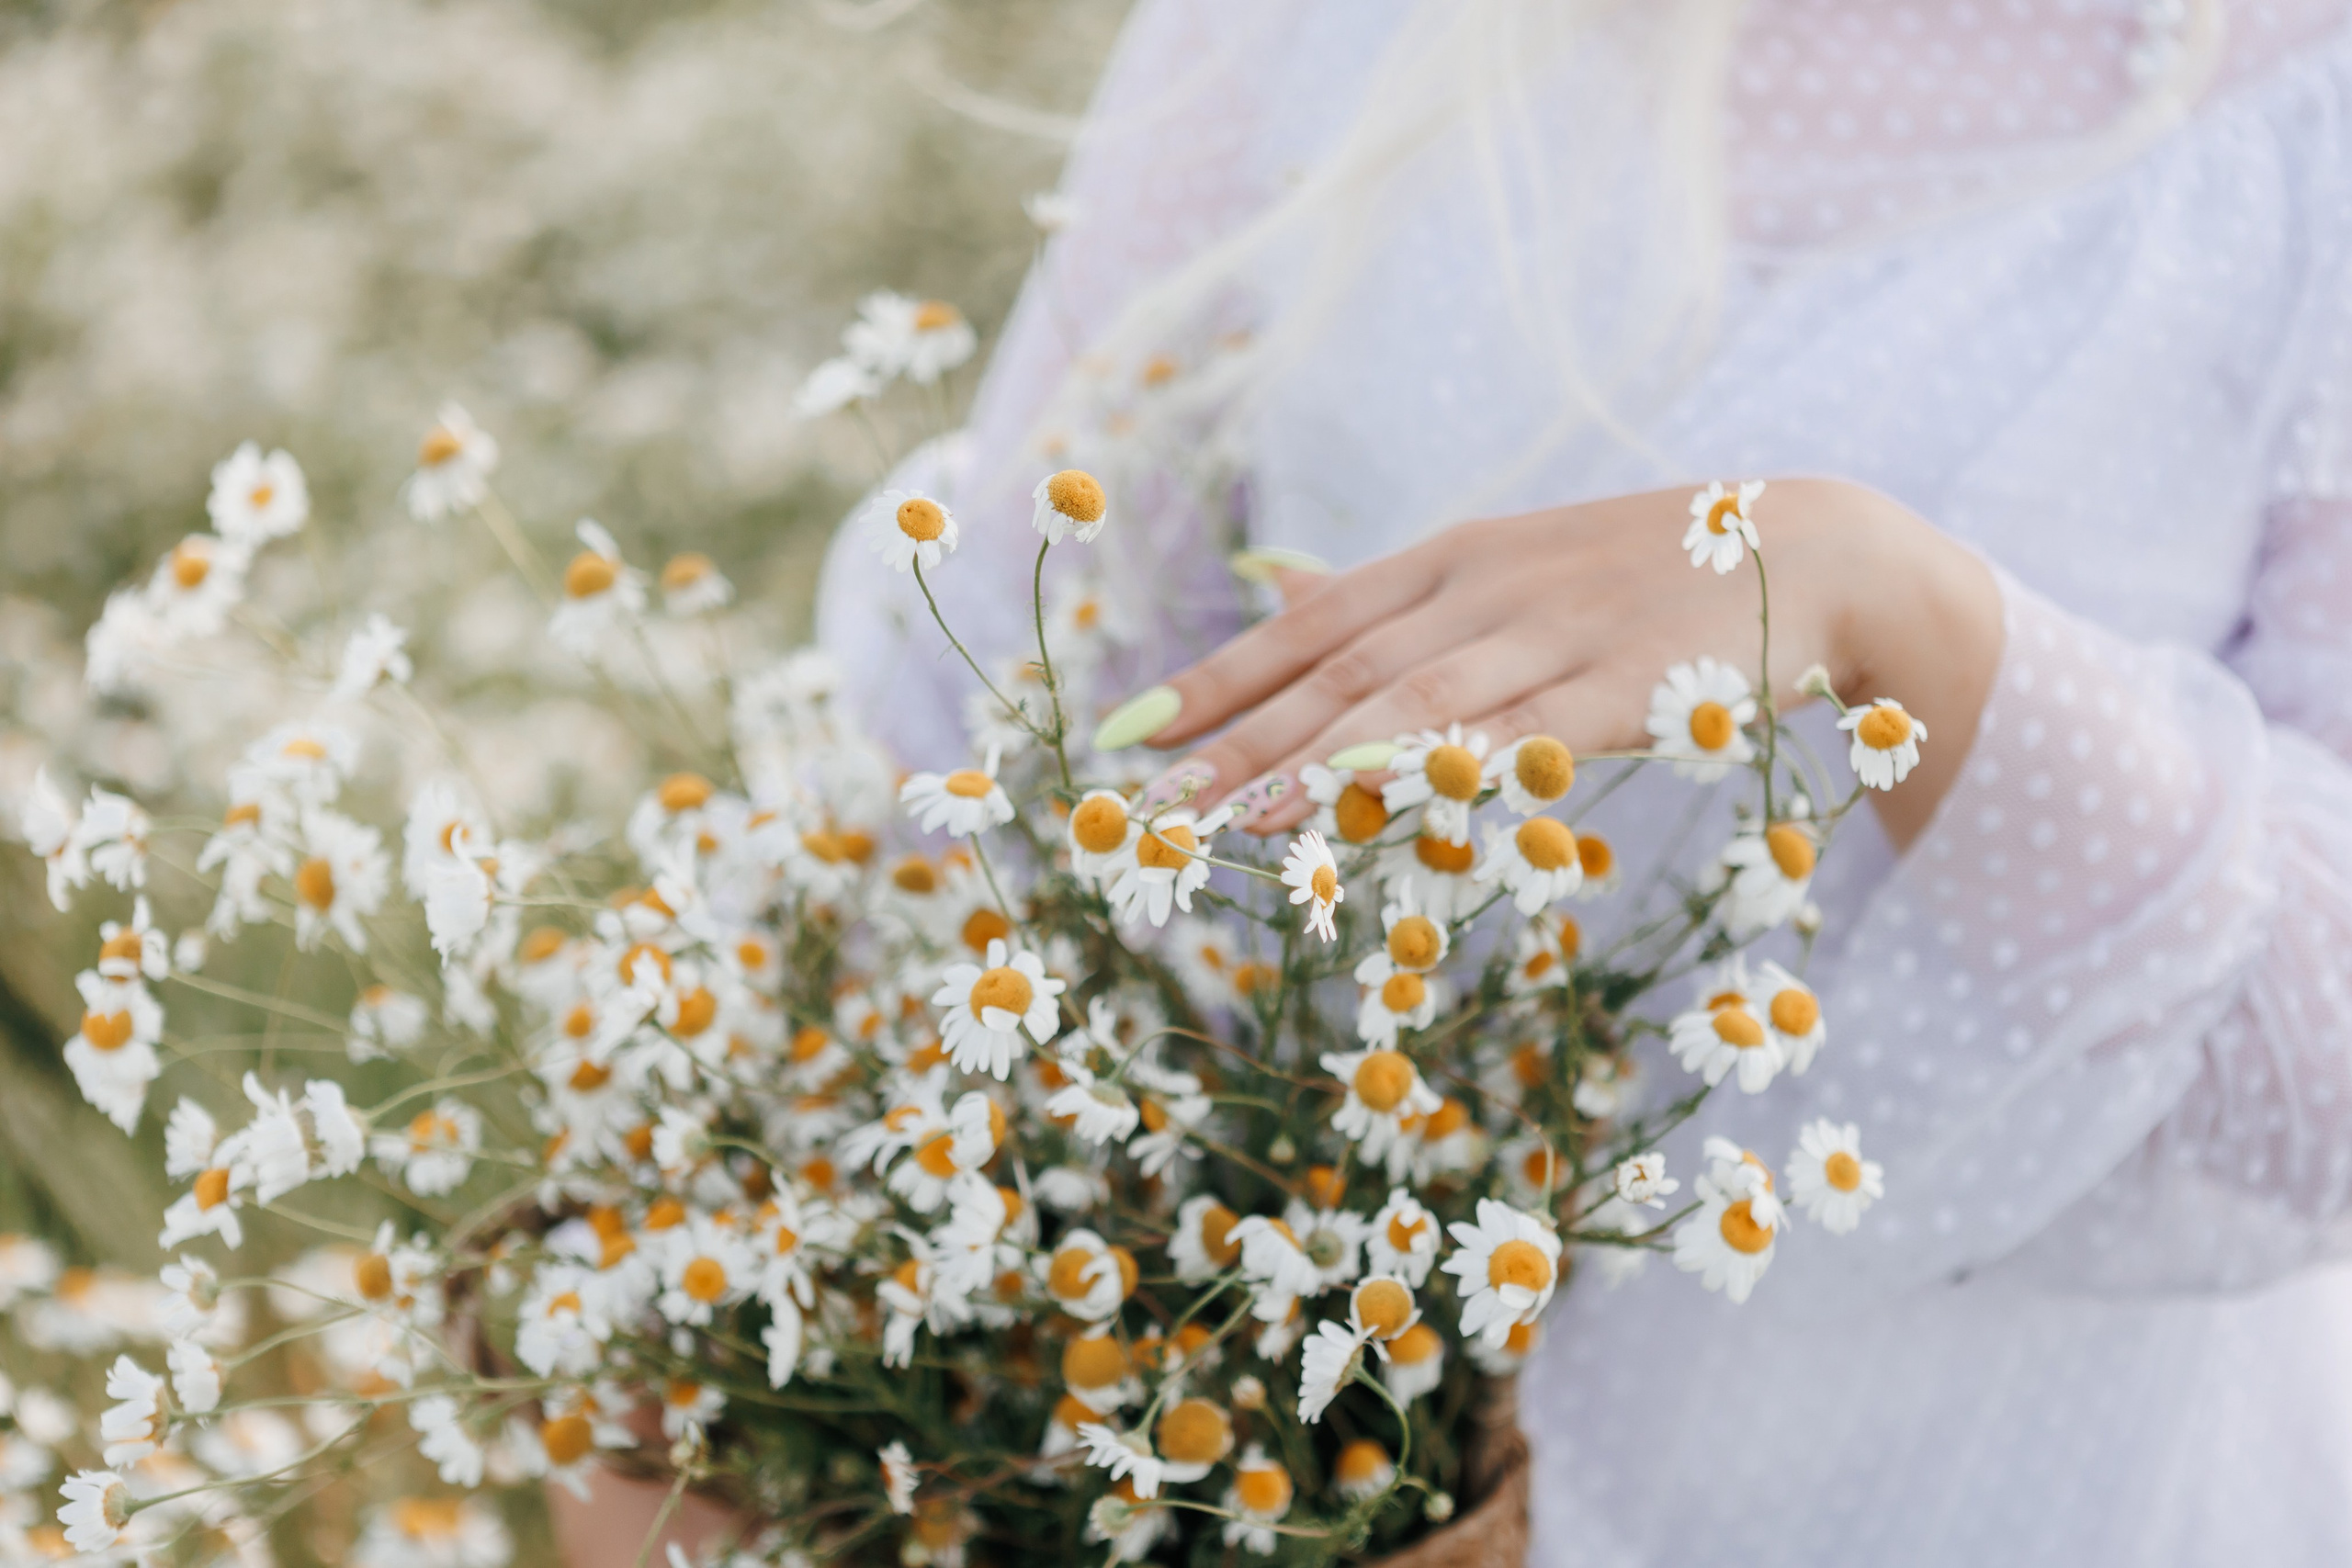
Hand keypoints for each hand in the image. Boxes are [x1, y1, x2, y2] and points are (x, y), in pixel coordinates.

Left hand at [1108, 479, 2001, 847]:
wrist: (1816, 552)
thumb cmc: (1654, 575)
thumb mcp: (1519, 567)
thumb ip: (1411, 601)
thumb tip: (1287, 592)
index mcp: (1455, 560)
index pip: (1308, 623)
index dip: (1217, 677)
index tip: (1129, 731)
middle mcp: (1486, 589)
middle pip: (1335, 670)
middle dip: (1234, 738)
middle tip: (1145, 800)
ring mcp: (1553, 634)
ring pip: (1408, 705)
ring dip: (1309, 764)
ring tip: (1225, 820)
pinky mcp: (1622, 688)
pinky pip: (1512, 737)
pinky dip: (1436, 770)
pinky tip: (1374, 806)